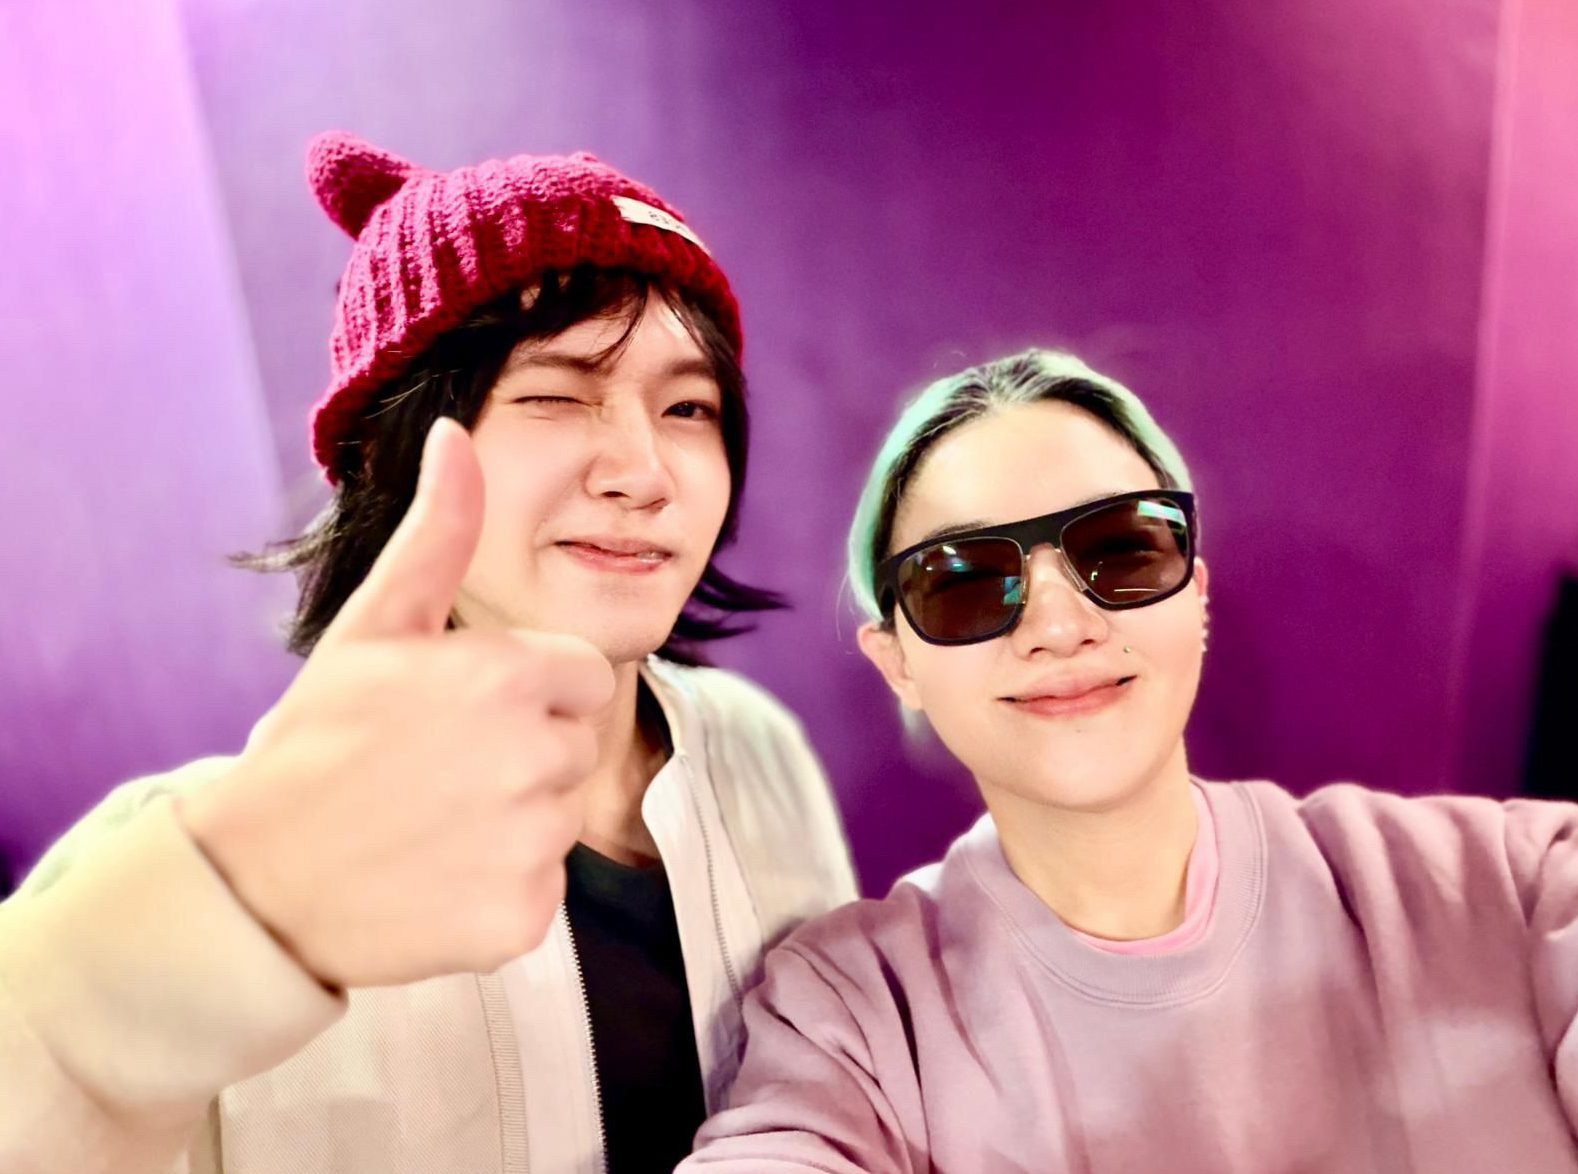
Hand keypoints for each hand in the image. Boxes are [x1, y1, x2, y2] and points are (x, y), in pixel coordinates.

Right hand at [180, 418, 614, 987]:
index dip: (530, 692)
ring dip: (516, 823)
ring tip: (432, 820)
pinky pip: (543, 890)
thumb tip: (457, 434)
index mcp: (510, 676)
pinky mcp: (523, 920)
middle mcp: (534, 757)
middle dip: (525, 754)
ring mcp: (530, 844)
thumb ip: (437, 532)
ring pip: (564, 819)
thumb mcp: (374, 624)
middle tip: (438, 770)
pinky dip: (501, 892)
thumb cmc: (317, 740)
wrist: (252, 877)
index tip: (464, 713)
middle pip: (578, 746)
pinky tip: (437, 876)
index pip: (582, 678)